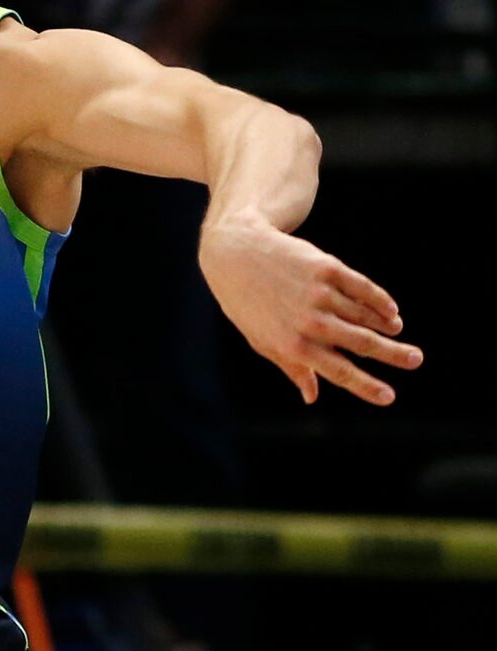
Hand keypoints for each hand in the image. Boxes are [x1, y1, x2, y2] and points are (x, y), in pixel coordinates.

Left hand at [199, 215, 420, 404]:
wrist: (235, 252)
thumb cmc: (246, 303)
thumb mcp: (261, 339)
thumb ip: (292, 367)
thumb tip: (312, 397)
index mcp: (293, 345)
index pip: (339, 372)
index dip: (366, 386)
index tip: (390, 396)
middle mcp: (309, 321)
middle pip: (362, 344)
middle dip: (394, 354)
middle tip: (416, 360)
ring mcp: (319, 293)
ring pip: (365, 316)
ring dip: (386, 326)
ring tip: (397, 331)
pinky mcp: (326, 268)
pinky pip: (363, 289)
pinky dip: (380, 301)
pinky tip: (390, 310)